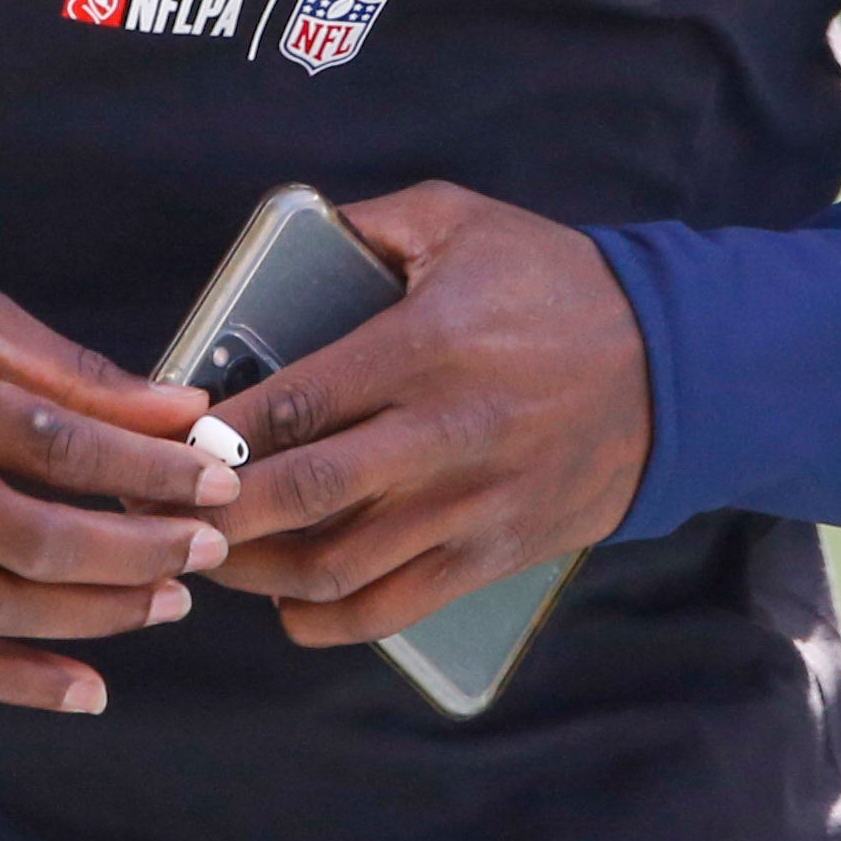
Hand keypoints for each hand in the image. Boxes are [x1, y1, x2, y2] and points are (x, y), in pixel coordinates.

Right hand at [0, 262, 238, 713]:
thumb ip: (72, 371)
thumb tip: (180, 410)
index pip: (60, 445)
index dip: (149, 471)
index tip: (217, 482)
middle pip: (36, 540)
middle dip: (138, 552)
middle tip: (207, 551)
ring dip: (97, 615)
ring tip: (167, 602)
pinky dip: (14, 684)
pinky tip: (85, 687)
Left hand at [202, 182, 651, 646]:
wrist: (674, 369)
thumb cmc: (558, 285)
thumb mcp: (464, 221)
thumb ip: (371, 225)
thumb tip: (295, 235)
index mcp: (425, 347)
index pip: (295, 402)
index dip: (218, 433)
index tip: (169, 440)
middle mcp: (441, 436)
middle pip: (299, 494)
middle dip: (215, 510)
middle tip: (166, 506)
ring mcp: (467, 507)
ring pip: (334, 567)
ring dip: (256, 570)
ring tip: (212, 550)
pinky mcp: (490, 555)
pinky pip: (390, 609)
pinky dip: (325, 620)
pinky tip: (288, 602)